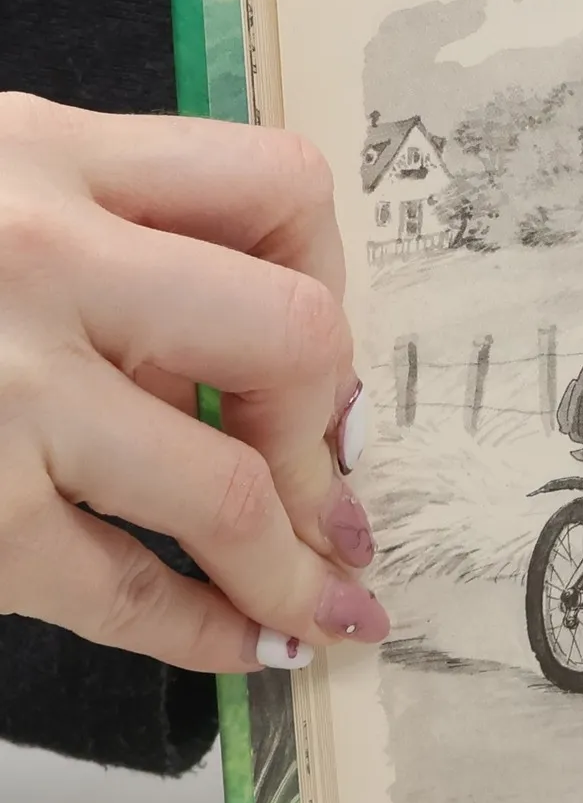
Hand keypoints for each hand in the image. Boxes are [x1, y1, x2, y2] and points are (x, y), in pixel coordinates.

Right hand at [0, 95, 386, 671]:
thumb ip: (103, 252)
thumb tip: (255, 385)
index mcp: (44, 154)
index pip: (280, 188)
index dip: (331, 280)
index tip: (320, 359)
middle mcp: (32, 255)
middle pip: (294, 336)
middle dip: (326, 432)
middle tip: (331, 490)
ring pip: (223, 487)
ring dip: (295, 566)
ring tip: (327, 608)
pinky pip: (119, 590)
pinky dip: (204, 634)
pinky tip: (245, 648)